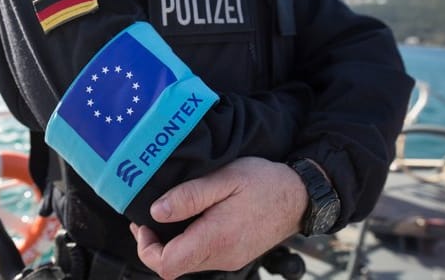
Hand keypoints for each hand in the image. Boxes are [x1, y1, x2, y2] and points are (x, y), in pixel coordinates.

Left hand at [129, 156, 307, 279]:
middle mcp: (222, 257)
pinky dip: (188, 242)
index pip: (167, 264)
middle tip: (149, 217)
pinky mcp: (235, 254)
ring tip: (167, 215)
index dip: (146, 248)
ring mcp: (230, 259)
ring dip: (172, 244)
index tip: (143, 224)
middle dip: (155, 245)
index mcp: (216, 239)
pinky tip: (190, 220)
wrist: (300, 196)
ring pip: (187, 262)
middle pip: (174, 267)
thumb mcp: (225, 178)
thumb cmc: (264, 183)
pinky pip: (203, 256)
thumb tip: (156, 212)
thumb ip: (189, 196)